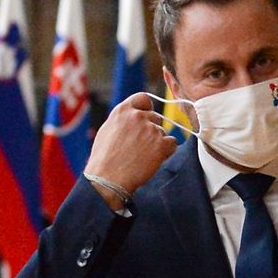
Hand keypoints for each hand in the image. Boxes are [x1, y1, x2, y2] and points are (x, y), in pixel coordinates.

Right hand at [84, 93, 178, 209]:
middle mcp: (138, 116)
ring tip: (141, 156)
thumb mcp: (108, 130)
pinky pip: (172, 143)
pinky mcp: (161, 143)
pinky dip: (166, 151)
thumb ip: (124, 120)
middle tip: (140, 147)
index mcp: (122, 111)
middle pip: (155, 117)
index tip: (146, 117)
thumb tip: (136, 115)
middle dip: (151, 130)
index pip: (143, 98)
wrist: (108, 179)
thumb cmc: (105, 159)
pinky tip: (152, 159)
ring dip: (157, 143)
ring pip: (163, 132)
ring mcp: (151, 129)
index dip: (147, 107)